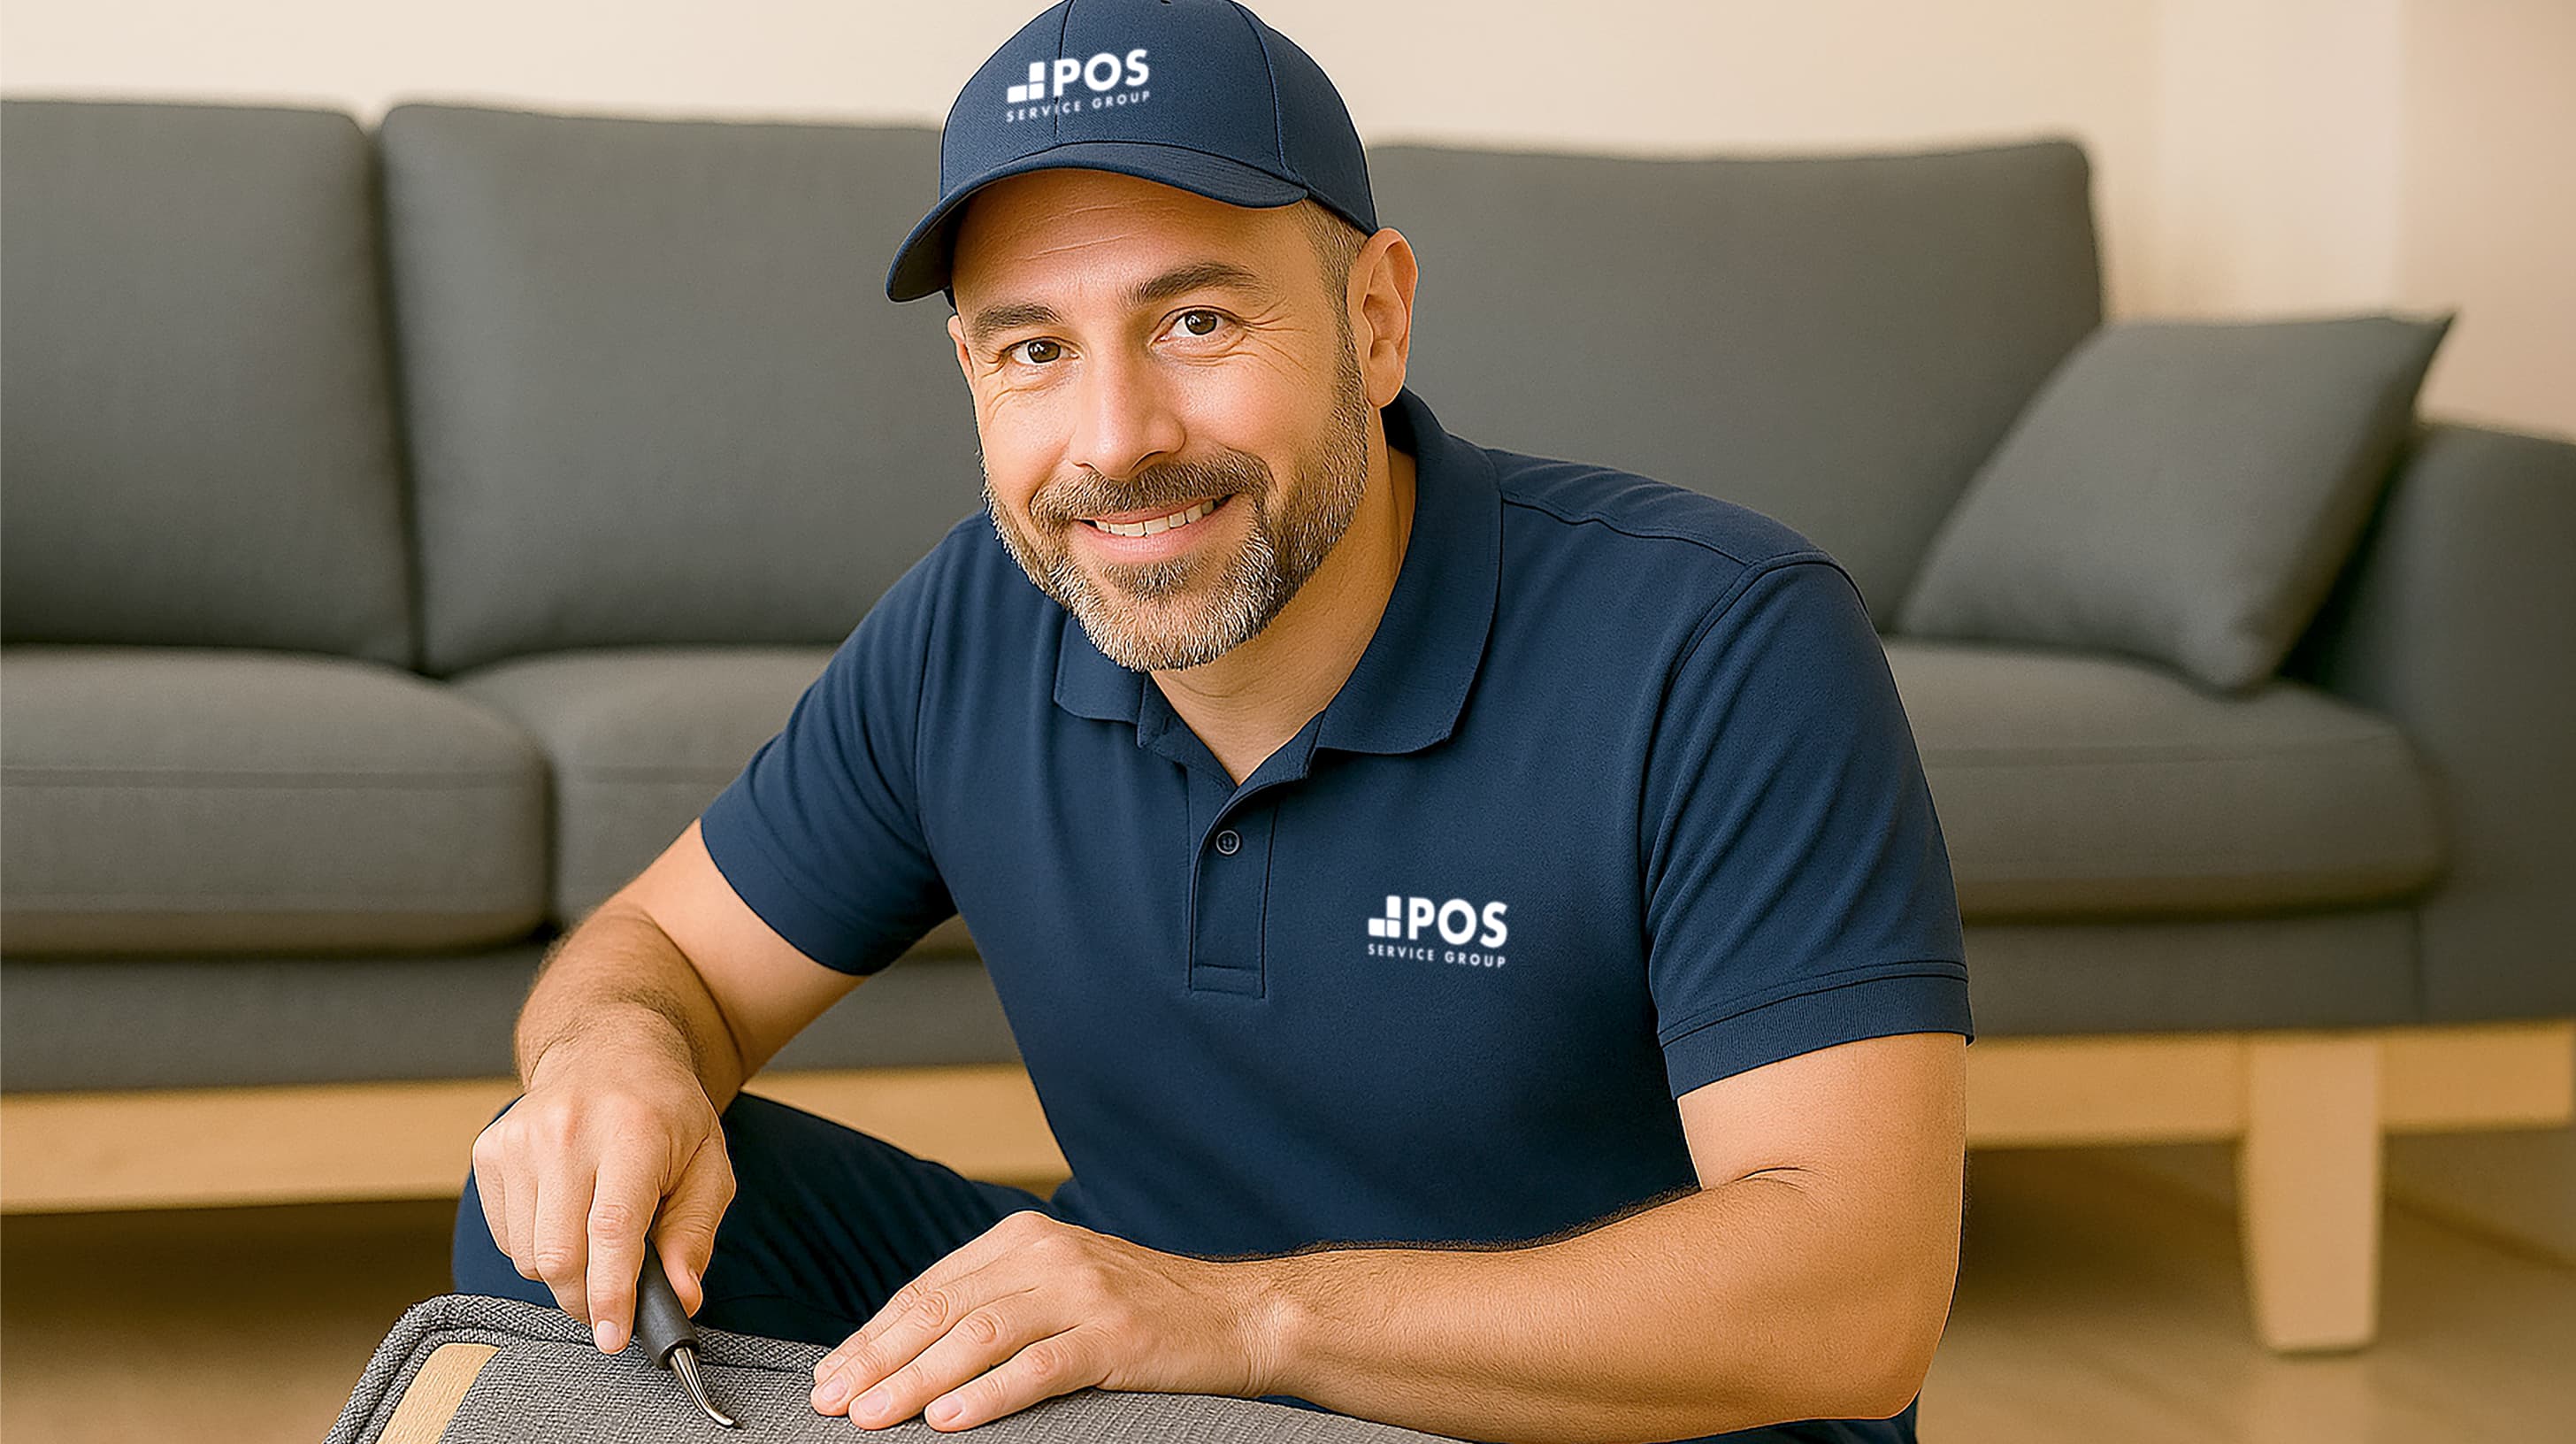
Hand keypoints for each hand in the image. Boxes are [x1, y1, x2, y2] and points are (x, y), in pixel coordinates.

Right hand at [468, 1041, 735, 1354]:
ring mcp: (520, 1138)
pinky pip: (507, 1237)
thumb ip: (695, 1233)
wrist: (609, 1051)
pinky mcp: (489, 1149)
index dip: (612, 1293)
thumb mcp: (707, 1165)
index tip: (615, 1337)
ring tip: (594, 1238)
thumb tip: (683, 1296)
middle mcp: (567, 1130)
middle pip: (560, 1255)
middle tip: (613, 1299)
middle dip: (587, 1297)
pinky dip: (537, 1246)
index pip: (612, 1229)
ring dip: (563, 1272)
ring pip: (529, 1255)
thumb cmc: (665, 1114)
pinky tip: (565, 1213)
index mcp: (632, 1131)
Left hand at [809, 1210, 1285, 1430]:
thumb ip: (996, 1300)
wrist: (1238, 1315)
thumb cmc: (1143, 1310)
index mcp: (1024, 1239)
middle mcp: (1048, 1256)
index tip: (831, 1374)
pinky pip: (1039, 1368)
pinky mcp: (1115, 1337)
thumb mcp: (1061, 1284)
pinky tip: (950, 1419)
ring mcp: (1083, 1294)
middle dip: (878, 1359)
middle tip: (833, 1400)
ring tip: (873, 1415)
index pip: (928, 1289)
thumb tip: (911, 1348)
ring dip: (916, 1380)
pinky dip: (988, 1395)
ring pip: (979, 1337)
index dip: (873, 1334)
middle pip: (942, 1310)